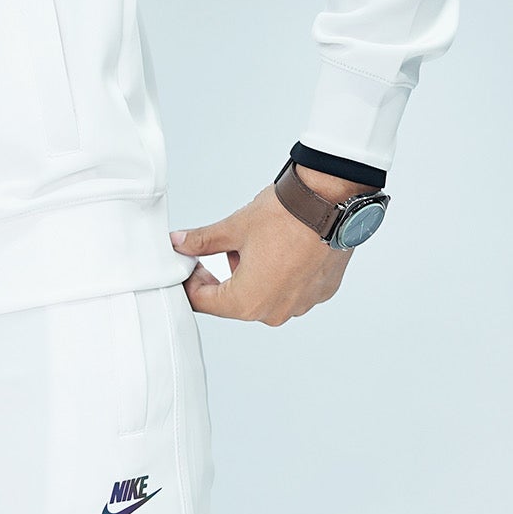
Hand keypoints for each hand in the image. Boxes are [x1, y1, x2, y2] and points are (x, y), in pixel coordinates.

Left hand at [172, 168, 364, 323]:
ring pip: (264, 296)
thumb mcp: (234, 228)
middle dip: (224, 277)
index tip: (191, 265)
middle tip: (223, 249)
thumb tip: (180, 244)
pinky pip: (290, 291)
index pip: (204, 302)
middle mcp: (275, 312)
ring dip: (254, 277)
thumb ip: (202, 242)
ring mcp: (301, 305)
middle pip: (235, 302)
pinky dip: (281, 275)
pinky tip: (282, 250)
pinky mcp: (320, 293)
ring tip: (257, 245)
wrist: (332, 201)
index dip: (191, 282)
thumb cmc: (287, 215)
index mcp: (247, 302)